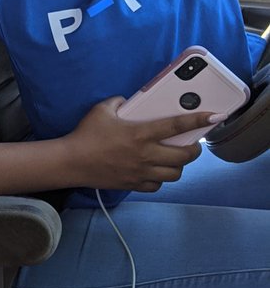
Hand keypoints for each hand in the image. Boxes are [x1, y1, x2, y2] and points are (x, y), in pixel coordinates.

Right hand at [66, 97, 207, 191]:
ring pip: (174, 174)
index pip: (178, 126)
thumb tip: (128, 101)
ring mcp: (141, 172)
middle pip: (185, 156)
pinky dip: (160, 180)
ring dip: (179, 166)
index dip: (199, 120)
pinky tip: (155, 172)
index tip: (215, 117)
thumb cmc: (85, 134)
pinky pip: (156, 186)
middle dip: (194, 150)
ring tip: (175, 159)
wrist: (71, 162)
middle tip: (192, 144)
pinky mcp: (133, 184)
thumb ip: (119, 102)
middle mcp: (146, 154)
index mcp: (141, 134)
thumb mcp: (102, 109)